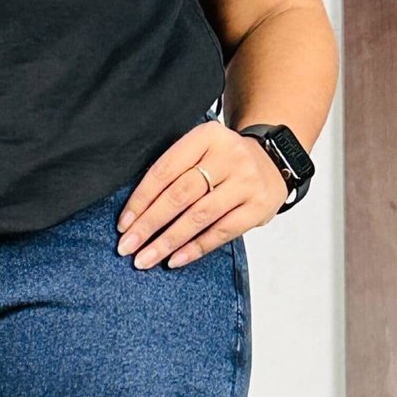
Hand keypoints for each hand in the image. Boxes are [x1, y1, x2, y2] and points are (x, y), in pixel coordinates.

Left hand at [116, 121, 289, 269]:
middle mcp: (228, 155)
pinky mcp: (257, 207)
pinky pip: (221, 232)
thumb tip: (134, 215)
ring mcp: (246, 181)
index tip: (123, 225)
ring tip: (145, 259)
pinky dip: (194, 249)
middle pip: (180, 195)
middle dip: (149, 224)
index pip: (165, 170)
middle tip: (127, 247)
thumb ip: (173, 171)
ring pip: (198, 216)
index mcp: (206, 136)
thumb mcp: (200, 151)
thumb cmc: (222, 162)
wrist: (273, 160)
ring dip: (167, 242)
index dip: (140, 200)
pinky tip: (174, 260)